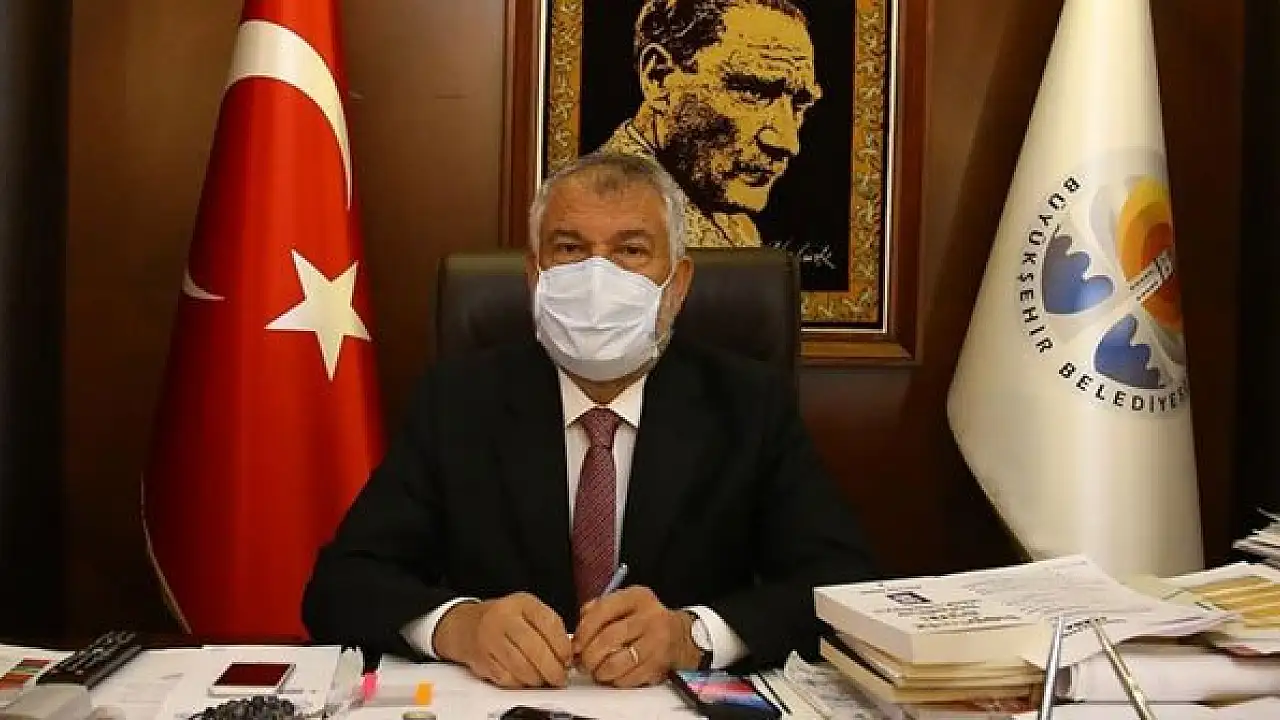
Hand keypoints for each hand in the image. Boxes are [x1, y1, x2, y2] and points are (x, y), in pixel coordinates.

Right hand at [433, 592, 572, 687]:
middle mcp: (504, 617)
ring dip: (537, 679)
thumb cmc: (503, 619)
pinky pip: (506, 677)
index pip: (549, 623)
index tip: (568, 659)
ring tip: (544, 680)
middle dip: (552, 668)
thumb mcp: (527, 611)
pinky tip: (525, 679)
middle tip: (560, 677)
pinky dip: (520, 683)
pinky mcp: (481, 658)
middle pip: (535, 648)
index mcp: (521, 603)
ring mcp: (490, 638)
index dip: (562, 646)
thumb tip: (569, 654)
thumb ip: (549, 627)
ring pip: (521, 666)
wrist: (465, 625)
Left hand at [572, 586, 701, 686]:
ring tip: (597, 671)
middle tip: (582, 663)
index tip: (576, 644)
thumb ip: (600, 610)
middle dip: (589, 655)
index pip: (603, 610)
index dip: (584, 630)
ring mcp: (656, 641)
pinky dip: (617, 680)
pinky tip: (614, 676)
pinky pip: (630, 677)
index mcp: (637, 598)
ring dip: (600, 671)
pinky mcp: (659, 664)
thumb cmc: (646, 621)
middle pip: (609, 638)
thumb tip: (578, 631)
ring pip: (618, 662)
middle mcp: (649, 617)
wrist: (681, 636)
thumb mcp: (626, 604)